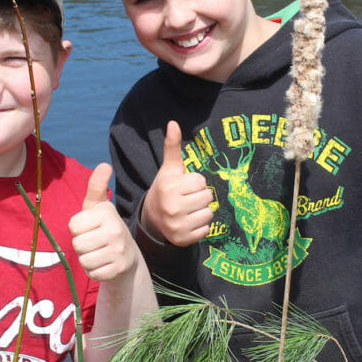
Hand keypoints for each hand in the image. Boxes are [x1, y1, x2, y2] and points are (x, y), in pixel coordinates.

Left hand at [69, 163, 140, 281]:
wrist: (127, 256)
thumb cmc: (105, 227)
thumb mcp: (99, 206)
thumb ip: (96, 186)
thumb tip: (104, 164)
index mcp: (107, 214)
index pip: (73, 226)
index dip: (78, 229)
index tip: (90, 228)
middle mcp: (116, 231)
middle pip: (77, 244)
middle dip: (81, 246)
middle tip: (94, 242)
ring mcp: (119, 252)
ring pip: (84, 260)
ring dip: (87, 259)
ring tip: (98, 253)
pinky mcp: (118, 270)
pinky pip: (92, 274)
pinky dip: (94, 272)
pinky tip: (104, 264)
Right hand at [141, 120, 213, 245]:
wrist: (152, 219)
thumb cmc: (165, 189)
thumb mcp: (168, 169)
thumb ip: (172, 147)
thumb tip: (173, 123)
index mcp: (170, 187)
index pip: (201, 181)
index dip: (194, 183)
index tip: (182, 187)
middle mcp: (173, 207)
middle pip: (208, 197)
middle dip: (200, 197)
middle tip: (186, 199)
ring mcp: (178, 225)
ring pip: (209, 213)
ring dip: (201, 211)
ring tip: (187, 210)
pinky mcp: (183, 239)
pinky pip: (206, 229)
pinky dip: (200, 227)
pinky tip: (188, 222)